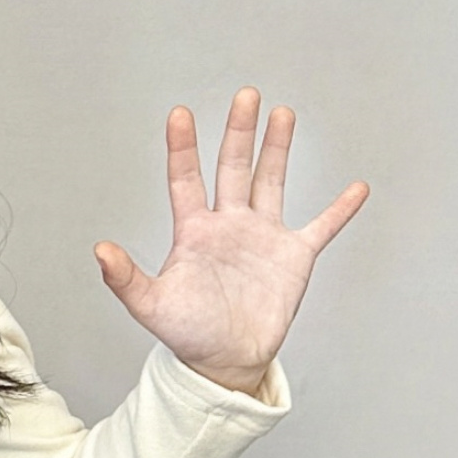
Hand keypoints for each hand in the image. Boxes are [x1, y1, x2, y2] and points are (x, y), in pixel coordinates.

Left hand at [94, 88, 368, 396]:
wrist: (224, 362)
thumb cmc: (187, 335)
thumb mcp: (150, 306)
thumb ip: (125, 278)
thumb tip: (99, 250)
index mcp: (194, 232)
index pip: (185, 180)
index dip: (182, 147)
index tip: (179, 114)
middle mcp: (229, 226)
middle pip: (233, 168)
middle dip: (239, 132)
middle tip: (245, 95)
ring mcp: (262, 237)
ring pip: (271, 182)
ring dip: (277, 149)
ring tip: (282, 113)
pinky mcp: (294, 257)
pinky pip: (322, 227)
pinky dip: (340, 209)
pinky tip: (357, 188)